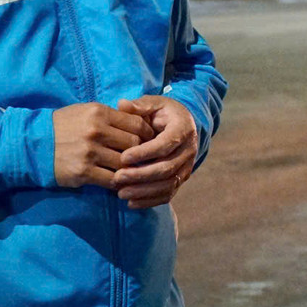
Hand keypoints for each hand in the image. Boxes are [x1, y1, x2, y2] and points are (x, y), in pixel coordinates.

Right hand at [52, 102, 155, 188]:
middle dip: (141, 152)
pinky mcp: (83, 172)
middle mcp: (97, 131)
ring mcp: (90, 152)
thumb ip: (110, 116)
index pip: (137, 123)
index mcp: (99, 113)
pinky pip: (111, 180)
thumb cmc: (62, 125)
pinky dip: (118, 182)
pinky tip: (119, 181)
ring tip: (133, 171)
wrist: (31, 144)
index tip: (149, 140)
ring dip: (130, 169)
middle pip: (134, 144)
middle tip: (143, 159)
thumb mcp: (85, 111)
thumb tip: (138, 123)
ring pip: (125, 164)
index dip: (147, 133)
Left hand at [114, 95, 197, 209]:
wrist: (180, 125)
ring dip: (144, 191)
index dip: (145, 152)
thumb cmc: (162, 113)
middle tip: (117, 178)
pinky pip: (168, 194)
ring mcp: (187, 166)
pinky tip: (131, 203)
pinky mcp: (181, 179)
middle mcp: (189, 149)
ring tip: (121, 192)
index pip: (165, 144)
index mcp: (183, 128)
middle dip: (141, 175)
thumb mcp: (153, 104)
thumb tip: (122, 104)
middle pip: (167, 168)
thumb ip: (138, 106)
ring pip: (168, 184)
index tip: (123, 157)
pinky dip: (150, 201)